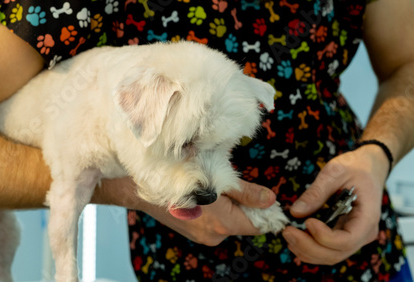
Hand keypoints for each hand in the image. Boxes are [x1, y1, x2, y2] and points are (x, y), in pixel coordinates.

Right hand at [94, 177, 275, 245]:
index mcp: (223, 222)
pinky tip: (203, 194)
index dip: (264, 211)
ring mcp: (201, 236)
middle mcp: (213, 235)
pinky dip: (215, 210)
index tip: (264, 197)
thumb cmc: (179, 174)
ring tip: (214, 186)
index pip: (257, 225)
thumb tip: (270, 199)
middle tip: (232, 184)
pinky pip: (214, 223)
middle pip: (242, 222)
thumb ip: (246, 192)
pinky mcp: (192, 232)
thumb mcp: (218, 177)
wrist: (142, 184)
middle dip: (242, 205)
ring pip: (228, 222)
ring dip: (228, 206)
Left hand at [282, 145, 388, 264]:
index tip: (307, 221)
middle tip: (287, 231)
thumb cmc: (356, 166)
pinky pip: (327, 250)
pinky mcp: (343, 237)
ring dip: (305, 250)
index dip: (324, 237)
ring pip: (329, 256)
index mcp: (368, 217)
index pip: (347, 240)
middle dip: (308, 246)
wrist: (369, 167)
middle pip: (335, 253)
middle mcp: (363, 233)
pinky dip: (308, 248)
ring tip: (288, 233)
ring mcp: (354, 237)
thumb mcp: (335, 171)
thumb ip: (316, 192)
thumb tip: (296, 212)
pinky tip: (295, 237)